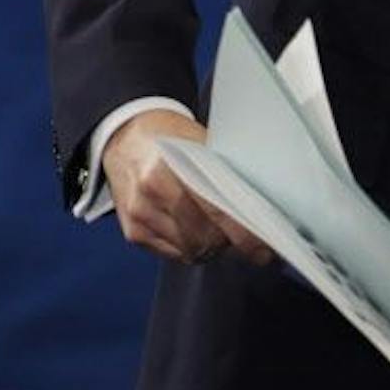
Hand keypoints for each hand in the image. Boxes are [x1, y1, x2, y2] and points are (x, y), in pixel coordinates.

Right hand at [104, 111, 274, 266]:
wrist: (126, 136)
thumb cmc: (171, 136)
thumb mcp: (201, 142)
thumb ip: (225, 172)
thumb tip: (261, 203)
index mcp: (170, 166)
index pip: (215, 210)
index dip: (243, 234)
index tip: (263, 247)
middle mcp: (151, 193)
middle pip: (204, 237)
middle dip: (231, 243)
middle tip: (251, 240)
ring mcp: (140, 215)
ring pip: (190, 250)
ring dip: (213, 248)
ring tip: (226, 234)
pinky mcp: (133, 232)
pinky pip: (173, 253)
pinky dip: (192, 248)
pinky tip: (202, 234)